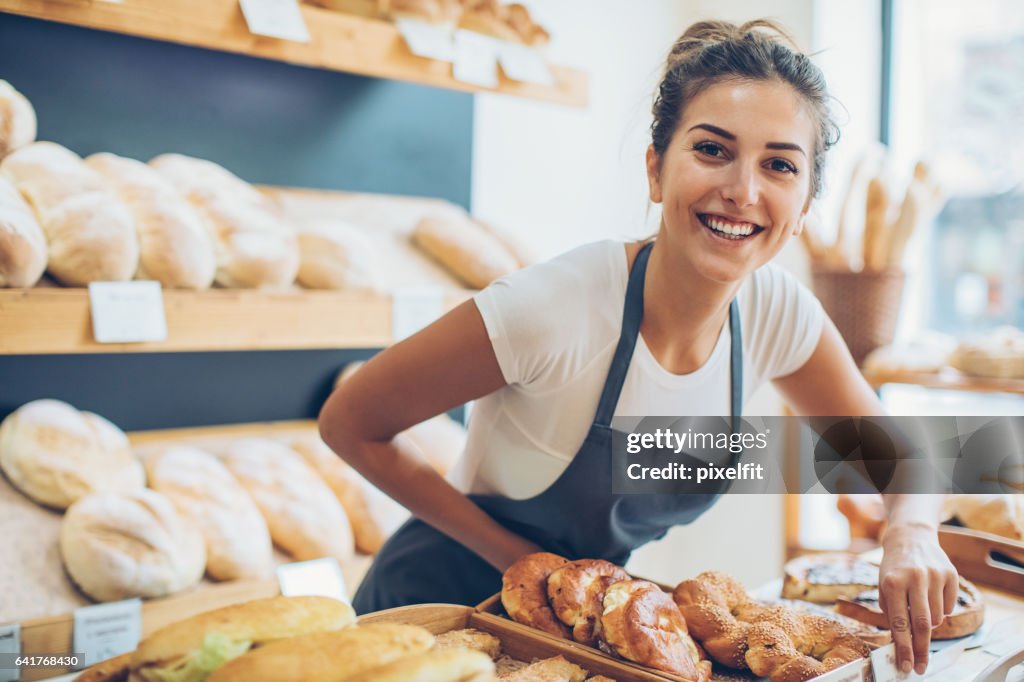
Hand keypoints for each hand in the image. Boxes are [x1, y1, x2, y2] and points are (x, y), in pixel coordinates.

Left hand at [878, 523, 958, 674]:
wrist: (910, 538)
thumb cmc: (894, 568)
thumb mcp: (884, 586)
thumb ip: (892, 613)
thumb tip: (902, 643)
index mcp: (893, 582)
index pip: (900, 623)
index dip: (904, 648)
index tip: (906, 666)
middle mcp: (914, 578)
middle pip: (923, 624)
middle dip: (921, 649)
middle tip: (921, 666)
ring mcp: (935, 575)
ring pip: (937, 618)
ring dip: (929, 623)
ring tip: (920, 609)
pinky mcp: (951, 574)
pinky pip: (949, 607)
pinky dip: (941, 610)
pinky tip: (932, 596)